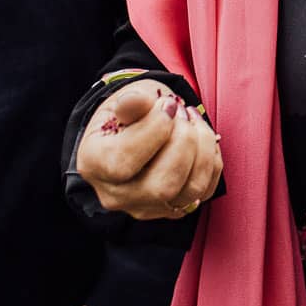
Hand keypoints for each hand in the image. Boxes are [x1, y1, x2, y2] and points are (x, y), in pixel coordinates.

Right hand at [76, 79, 220, 220]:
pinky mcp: (173, 208)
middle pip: (163, 185)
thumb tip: (136, 101)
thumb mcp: (125, 97)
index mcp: (94, 164)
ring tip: (193, 121)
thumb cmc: (129, 112)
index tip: (168, 105)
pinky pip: (205, 190)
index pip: (125, 161)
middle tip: (183, 112)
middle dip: (184, 142)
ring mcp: (146, 206)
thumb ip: (130, 101)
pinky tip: (200, 138)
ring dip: (203, 149)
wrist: (135, 127)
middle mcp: (117, 194)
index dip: (155, 130)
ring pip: (190, 190)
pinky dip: (211, 160)